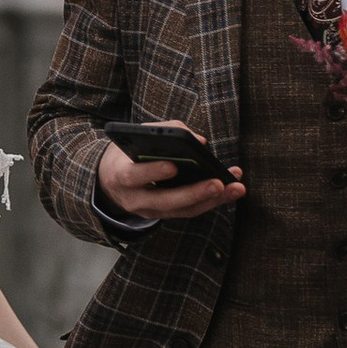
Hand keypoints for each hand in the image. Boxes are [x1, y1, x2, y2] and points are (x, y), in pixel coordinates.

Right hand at [97, 143, 244, 224]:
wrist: (110, 182)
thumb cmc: (127, 154)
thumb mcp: (135, 137)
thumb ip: (164, 132)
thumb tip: (200, 141)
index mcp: (120, 176)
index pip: (134, 175)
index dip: (152, 171)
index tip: (173, 166)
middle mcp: (135, 200)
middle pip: (166, 200)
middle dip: (194, 193)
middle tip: (218, 183)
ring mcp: (151, 212)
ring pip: (183, 210)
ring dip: (212, 200)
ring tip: (235, 187)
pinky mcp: (165, 215)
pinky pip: (190, 211)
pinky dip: (211, 201)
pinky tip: (229, 190)